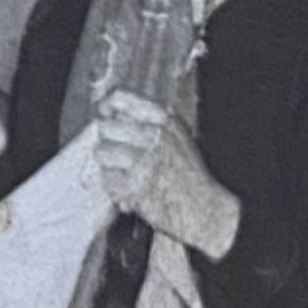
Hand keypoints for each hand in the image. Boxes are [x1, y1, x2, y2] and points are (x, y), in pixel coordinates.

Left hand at [93, 90, 239, 256]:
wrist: (206, 209)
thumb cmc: (188, 174)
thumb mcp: (175, 136)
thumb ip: (145, 122)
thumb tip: (108, 112)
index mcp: (165, 119)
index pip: (120, 98)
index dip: (106, 106)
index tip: (105, 114)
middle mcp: (154, 135)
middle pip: (105, 126)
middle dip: (108, 142)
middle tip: (121, 157)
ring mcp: (143, 159)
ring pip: (101, 152)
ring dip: (110, 165)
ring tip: (128, 175)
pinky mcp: (134, 184)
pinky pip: (107, 179)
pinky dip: (115, 187)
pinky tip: (132, 191)